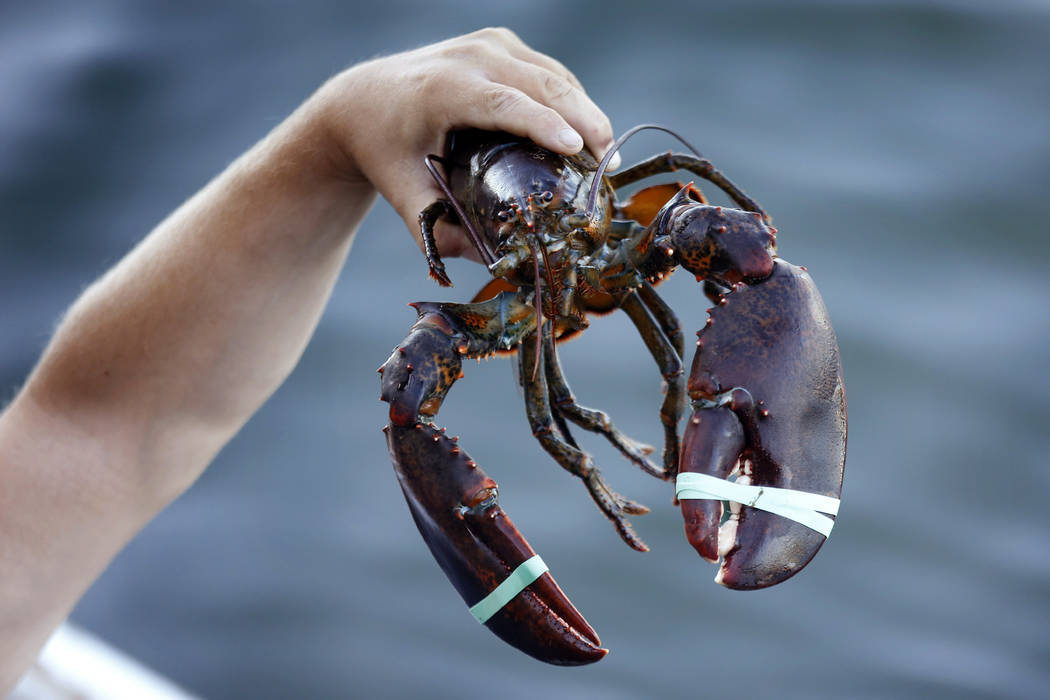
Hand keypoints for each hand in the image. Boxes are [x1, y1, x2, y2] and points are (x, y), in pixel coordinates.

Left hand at [312, 28, 615, 261]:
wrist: (363, 99)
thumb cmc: (384, 150)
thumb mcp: (404, 193)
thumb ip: (438, 228)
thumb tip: (486, 261)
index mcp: (442, 89)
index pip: (504, 103)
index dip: (544, 125)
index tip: (579, 150)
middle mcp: (469, 58)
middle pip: (542, 84)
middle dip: (585, 122)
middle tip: (608, 168)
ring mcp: (488, 45)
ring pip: (554, 76)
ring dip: (586, 113)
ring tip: (604, 158)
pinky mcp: (501, 45)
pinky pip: (548, 72)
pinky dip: (572, 101)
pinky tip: (585, 135)